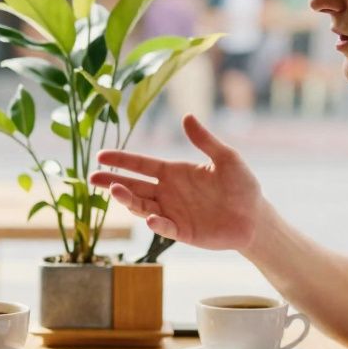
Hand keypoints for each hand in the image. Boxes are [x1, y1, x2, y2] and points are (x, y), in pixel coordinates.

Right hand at [90, 115, 262, 251]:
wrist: (255, 217)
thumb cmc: (243, 185)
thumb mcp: (227, 158)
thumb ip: (205, 140)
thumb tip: (187, 116)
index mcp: (174, 172)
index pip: (141, 165)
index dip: (122, 160)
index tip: (101, 156)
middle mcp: (168, 192)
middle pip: (133, 186)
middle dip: (112, 182)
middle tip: (92, 178)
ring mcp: (172, 213)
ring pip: (142, 206)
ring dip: (128, 200)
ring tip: (116, 191)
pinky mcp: (182, 232)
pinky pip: (163, 228)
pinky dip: (155, 224)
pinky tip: (149, 218)